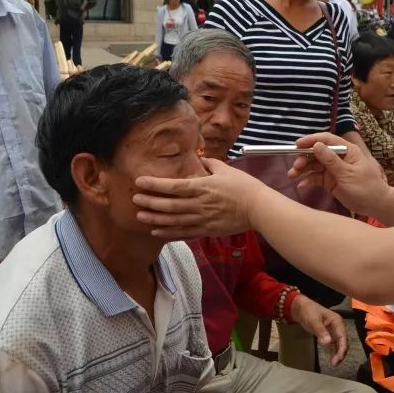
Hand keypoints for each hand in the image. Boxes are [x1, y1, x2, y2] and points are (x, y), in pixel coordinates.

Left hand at [134, 157, 268, 239]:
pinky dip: (169, 233)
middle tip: (134, 199)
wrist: (258, 209)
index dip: (154, 184)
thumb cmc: (244, 187)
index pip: (173, 186)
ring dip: (155, 218)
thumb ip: (209, 164)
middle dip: (150, 202)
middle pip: (169, 204)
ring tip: (140, 215)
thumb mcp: (226, 169)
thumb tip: (199, 159)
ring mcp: (202, 219)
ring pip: (173, 220)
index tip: (139, 181)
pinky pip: (184, 233)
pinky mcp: (207, 230)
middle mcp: (199, 204)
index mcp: (202, 187)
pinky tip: (156, 231)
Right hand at [288, 133, 389, 216]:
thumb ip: (331, 160)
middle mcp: (338, 157)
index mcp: (346, 150)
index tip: (297, 145)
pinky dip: (308, 180)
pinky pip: (316, 178)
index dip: (311, 140)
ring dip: (303, 170)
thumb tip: (316, 145)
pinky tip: (302, 185)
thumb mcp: (348, 174)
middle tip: (296, 167)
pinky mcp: (330, 181)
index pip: (327, 140)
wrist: (375, 205)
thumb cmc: (366, 187)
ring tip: (292, 176)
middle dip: (304, 158)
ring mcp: (333, 169)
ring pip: (314, 166)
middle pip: (317, 153)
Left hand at [289, 294, 347, 365]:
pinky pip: (333, 345)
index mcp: (337, 321)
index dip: (342, 348)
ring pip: (339, 344)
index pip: (342, 337)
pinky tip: (332, 359)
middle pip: (343, 342)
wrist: (300, 308)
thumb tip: (328, 343)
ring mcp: (334, 331)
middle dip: (340, 353)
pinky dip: (333, 352)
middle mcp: (338, 326)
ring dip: (338, 354)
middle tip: (335, 363)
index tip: (338, 358)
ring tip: (334, 364)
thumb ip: (320, 331)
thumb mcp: (313, 321)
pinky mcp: (328, 335)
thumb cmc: (308, 311)